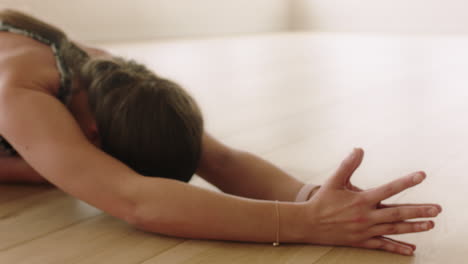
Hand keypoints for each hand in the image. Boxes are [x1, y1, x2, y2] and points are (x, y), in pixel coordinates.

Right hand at [302, 148, 440, 254]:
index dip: (406, 182)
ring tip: (430, 225)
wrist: (309, 223)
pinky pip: (382, 245)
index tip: (421, 176)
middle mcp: (366, 216)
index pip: (389, 189)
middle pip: (397, 213)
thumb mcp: (334, 181)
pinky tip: (411, 249)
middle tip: (437, 209)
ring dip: (413, 228)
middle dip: (418, 211)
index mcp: (361, 199)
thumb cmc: (322, 201)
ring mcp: (365, 230)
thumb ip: (347, 165)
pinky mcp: (361, 241)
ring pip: (394, 229)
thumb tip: (359, 149)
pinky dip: (397, 248)